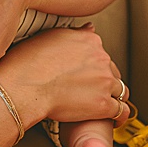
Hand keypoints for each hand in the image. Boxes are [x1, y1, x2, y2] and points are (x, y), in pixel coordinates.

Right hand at [0, 25, 132, 128]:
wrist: (25, 87)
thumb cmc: (29, 62)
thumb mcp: (50, 36)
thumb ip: (75, 33)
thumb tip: (90, 27)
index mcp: (90, 40)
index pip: (101, 52)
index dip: (94, 64)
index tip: (86, 73)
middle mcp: (102, 58)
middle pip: (112, 70)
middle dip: (104, 80)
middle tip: (90, 90)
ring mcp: (105, 81)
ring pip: (120, 89)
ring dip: (113, 96)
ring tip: (103, 104)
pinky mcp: (103, 104)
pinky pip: (121, 110)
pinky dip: (120, 115)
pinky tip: (114, 119)